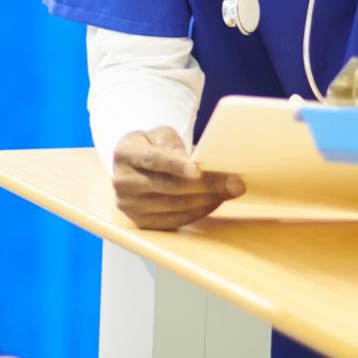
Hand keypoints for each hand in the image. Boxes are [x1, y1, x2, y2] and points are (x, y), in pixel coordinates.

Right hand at [112, 126, 244, 229]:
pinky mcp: (140, 222)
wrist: (132, 167)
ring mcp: (129, 205)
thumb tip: (197, 163)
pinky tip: (215, 202)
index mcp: (124, 154)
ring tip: (231, 191)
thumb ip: (174, 145)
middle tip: (234, 182)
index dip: (176, 165)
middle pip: (168, 186)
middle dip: (206, 185)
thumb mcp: (158, 135)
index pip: (153, 160)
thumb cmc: (150, 146)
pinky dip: (199, 212)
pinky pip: (175, 220)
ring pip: (175, 205)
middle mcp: (123, 182)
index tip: (199, 170)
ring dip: (207, 199)